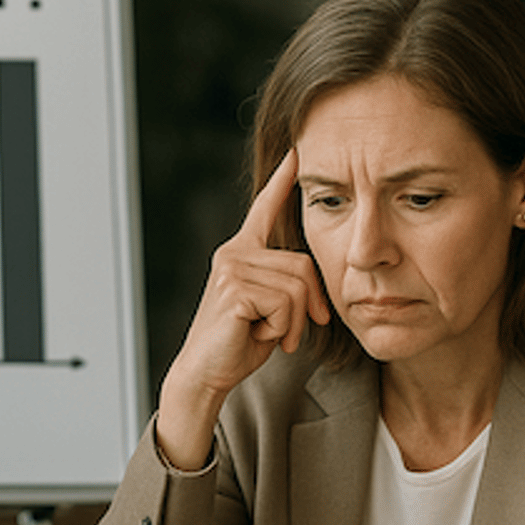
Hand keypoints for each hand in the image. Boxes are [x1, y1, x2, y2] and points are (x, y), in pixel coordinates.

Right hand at [155, 151, 330, 469]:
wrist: (207, 372)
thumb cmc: (240, 343)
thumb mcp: (271, 309)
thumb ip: (287, 286)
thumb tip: (317, 289)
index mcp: (242, 252)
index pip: (264, 209)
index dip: (281, 181)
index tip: (296, 153)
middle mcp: (234, 252)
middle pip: (303, 266)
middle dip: (307, 307)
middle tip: (288, 333)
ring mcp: (232, 268)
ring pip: (297, 288)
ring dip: (292, 323)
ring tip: (270, 335)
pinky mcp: (234, 288)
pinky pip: (285, 304)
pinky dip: (281, 329)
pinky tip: (259, 336)